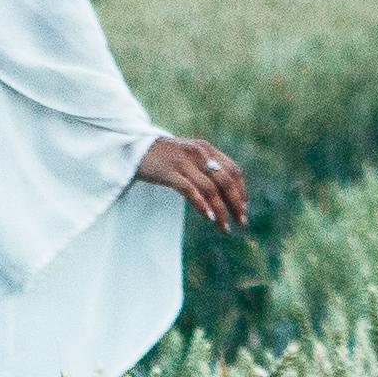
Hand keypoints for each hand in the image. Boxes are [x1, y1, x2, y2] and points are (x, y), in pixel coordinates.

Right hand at [134, 133, 250, 232]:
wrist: (134, 149)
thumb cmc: (163, 157)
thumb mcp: (188, 156)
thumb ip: (205, 167)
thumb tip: (224, 192)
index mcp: (206, 149)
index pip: (233, 171)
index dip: (241, 191)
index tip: (243, 208)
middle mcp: (199, 153)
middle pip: (226, 181)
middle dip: (236, 204)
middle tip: (241, 222)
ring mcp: (184, 162)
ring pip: (211, 189)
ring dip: (221, 211)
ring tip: (224, 227)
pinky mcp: (170, 172)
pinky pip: (190, 190)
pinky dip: (202, 205)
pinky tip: (209, 217)